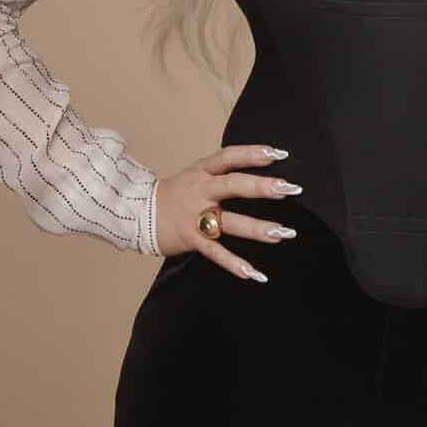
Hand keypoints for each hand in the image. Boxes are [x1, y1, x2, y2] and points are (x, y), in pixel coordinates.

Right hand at [152, 144, 302, 281]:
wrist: (137, 213)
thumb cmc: (176, 193)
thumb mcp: (197, 174)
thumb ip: (224, 173)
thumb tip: (262, 173)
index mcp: (203, 171)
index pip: (229, 156)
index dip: (253, 153)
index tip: (279, 154)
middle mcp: (201, 191)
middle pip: (233, 185)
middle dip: (262, 187)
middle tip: (289, 189)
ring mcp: (196, 216)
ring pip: (229, 222)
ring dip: (257, 228)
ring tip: (283, 232)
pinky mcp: (192, 239)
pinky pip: (216, 252)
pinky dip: (234, 263)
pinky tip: (255, 273)